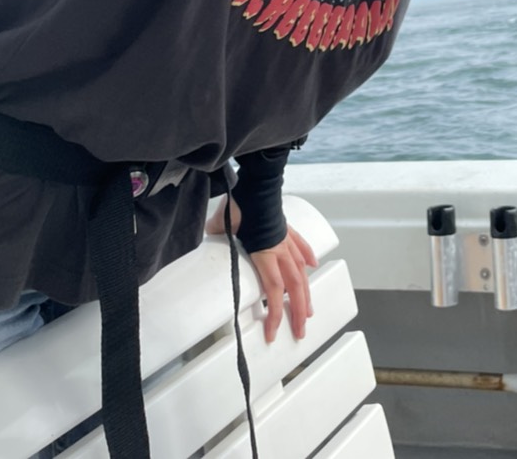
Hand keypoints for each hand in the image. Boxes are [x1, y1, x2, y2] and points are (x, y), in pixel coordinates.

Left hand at [206, 199, 318, 341]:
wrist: (257, 181)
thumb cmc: (240, 202)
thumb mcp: (221, 226)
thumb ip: (214, 238)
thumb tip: (204, 243)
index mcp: (264, 252)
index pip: (274, 289)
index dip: (276, 314)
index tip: (272, 333)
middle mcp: (279, 248)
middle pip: (294, 286)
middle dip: (297, 312)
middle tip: (300, 333)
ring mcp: (285, 238)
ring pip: (300, 270)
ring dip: (306, 293)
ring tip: (309, 311)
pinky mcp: (287, 228)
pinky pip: (300, 244)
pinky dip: (307, 256)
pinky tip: (312, 267)